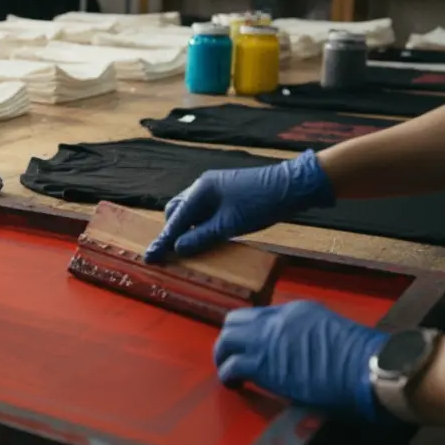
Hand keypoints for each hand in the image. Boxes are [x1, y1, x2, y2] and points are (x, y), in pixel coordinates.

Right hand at [143, 150, 334, 262]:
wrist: (293, 186)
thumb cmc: (260, 204)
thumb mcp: (229, 226)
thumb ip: (201, 238)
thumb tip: (177, 249)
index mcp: (200, 191)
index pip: (175, 220)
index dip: (163, 241)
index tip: (150, 257)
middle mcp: (203, 186)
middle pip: (177, 211)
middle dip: (172, 231)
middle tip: (172, 252)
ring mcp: (216, 188)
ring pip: (191, 210)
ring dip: (187, 228)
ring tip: (189, 247)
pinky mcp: (227, 193)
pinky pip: (205, 209)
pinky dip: (200, 223)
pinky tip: (207, 235)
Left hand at [213, 300, 387, 421]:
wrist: (365, 366)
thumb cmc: (361, 356)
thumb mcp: (331, 331)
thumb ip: (311, 335)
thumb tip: (301, 350)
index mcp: (297, 309)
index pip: (260, 315)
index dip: (253, 332)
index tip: (254, 347)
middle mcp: (276, 320)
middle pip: (235, 321)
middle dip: (230, 339)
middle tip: (235, 357)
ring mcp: (266, 339)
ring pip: (226, 340)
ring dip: (224, 356)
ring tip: (230, 373)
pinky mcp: (262, 364)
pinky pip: (231, 366)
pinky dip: (228, 376)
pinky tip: (236, 386)